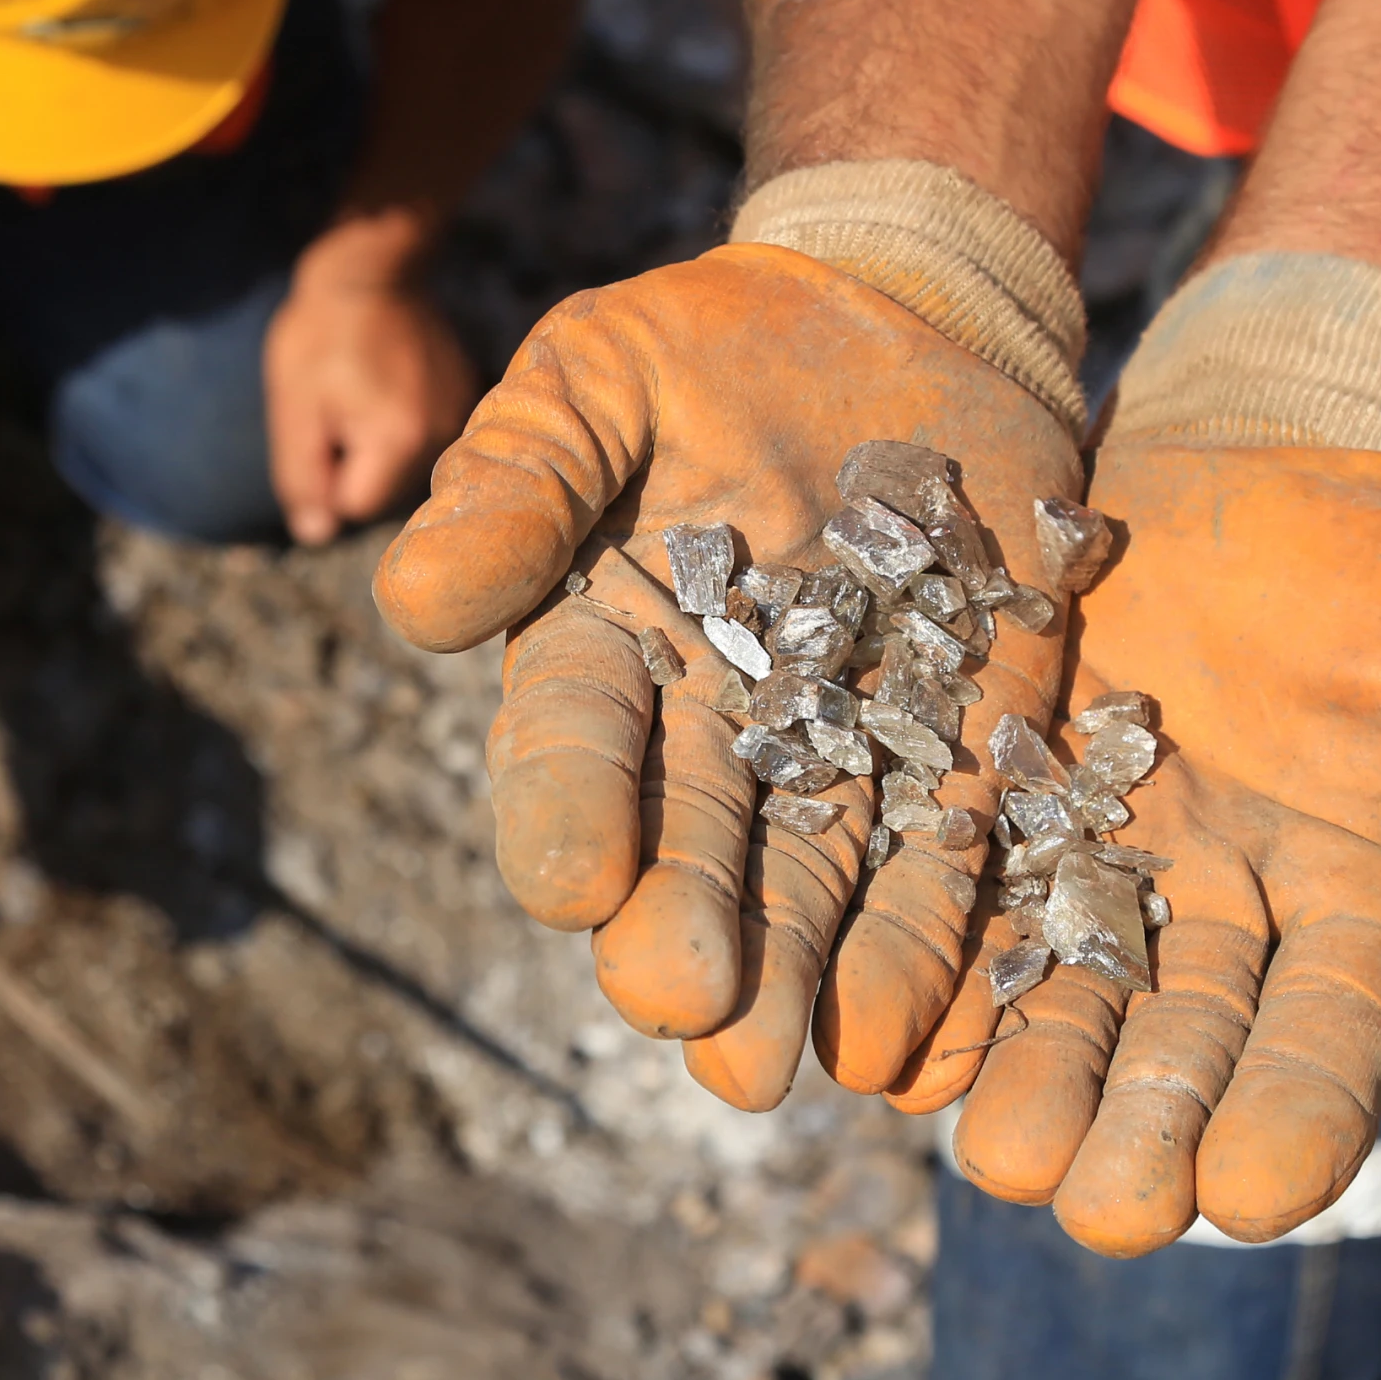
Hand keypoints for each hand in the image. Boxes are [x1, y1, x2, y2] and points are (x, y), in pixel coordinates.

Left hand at [264, 225, 475, 545]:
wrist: (370, 267)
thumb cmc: (320, 335)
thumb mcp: (294, 407)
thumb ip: (303, 477)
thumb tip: (316, 535)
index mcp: (399, 441)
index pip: (354, 506)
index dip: (326, 472)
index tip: (321, 420)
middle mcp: (441, 436)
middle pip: (383, 490)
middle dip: (353, 460)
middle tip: (337, 401)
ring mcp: (458, 414)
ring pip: (402, 465)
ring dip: (376, 441)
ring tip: (361, 387)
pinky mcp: (464, 394)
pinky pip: (422, 436)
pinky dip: (400, 420)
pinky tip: (386, 380)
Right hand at [373, 242, 1083, 1109]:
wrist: (895, 317)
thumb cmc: (707, 343)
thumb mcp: (595, 374)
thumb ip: (519, 477)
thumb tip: (414, 599)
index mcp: (599, 652)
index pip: (571, 751)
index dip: (569, 817)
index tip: (576, 885)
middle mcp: (709, 731)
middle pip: (690, 850)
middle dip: (686, 930)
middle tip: (687, 1002)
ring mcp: (841, 749)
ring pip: (814, 883)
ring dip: (803, 975)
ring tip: (795, 1063)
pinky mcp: (965, 747)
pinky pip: (948, 857)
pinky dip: (934, 941)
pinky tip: (921, 1025)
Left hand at [942, 443, 1380, 1251]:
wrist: (1260, 449)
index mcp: (1357, 917)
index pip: (1327, 1044)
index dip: (1292, 1121)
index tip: (1247, 1198)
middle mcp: (1222, 919)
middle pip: (1178, 1045)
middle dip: (1135, 1131)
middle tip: (1093, 1210)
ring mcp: (1106, 860)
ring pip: (1062, 990)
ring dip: (1024, 1075)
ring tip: (986, 1155)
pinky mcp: (1003, 794)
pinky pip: (963, 894)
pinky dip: (933, 966)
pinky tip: (890, 1035)